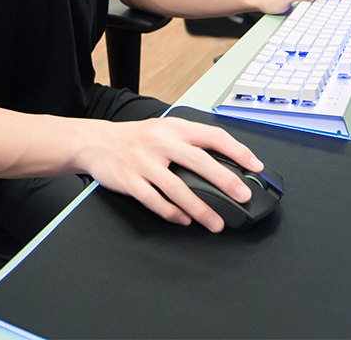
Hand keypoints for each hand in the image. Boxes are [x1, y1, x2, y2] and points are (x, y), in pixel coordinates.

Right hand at [76, 117, 262, 232]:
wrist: (96, 142)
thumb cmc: (136, 138)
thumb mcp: (164, 129)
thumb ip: (189, 141)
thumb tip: (223, 160)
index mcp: (174, 128)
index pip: (212, 135)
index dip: (237, 150)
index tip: (254, 165)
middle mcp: (161, 142)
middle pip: (199, 161)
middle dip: (225, 181)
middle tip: (243, 196)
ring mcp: (144, 162)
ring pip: (178, 188)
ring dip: (201, 208)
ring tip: (216, 223)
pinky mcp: (130, 181)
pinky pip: (155, 200)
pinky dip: (173, 212)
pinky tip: (185, 220)